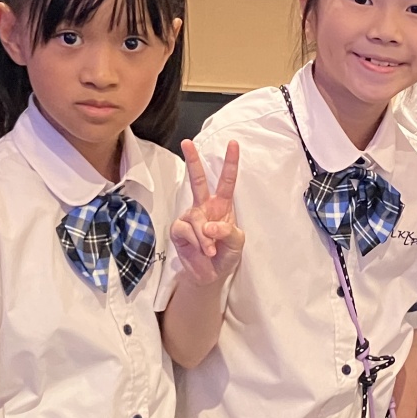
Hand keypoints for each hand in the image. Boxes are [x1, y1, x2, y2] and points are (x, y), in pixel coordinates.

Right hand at [172, 140, 243, 284]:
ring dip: (206, 237)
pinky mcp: (178, 230)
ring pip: (196, 218)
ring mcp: (190, 217)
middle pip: (197, 179)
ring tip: (211, 250)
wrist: (211, 275)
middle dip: (192, 160)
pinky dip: (197, 241)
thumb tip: (209, 226)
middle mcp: (204, 206)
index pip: (226, 181)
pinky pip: (186, 230)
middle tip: (186, 142)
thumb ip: (228, 232)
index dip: (230, 163)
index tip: (233, 144)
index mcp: (222, 205)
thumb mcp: (237, 243)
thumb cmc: (226, 254)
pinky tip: (202, 250)